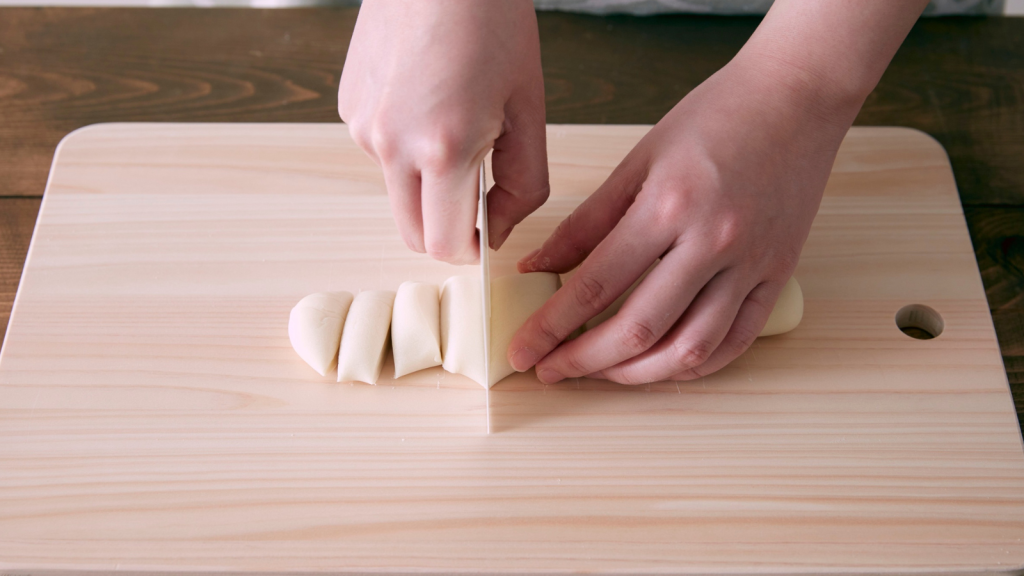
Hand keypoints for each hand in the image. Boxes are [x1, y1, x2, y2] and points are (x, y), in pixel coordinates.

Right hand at [338, 0, 548, 263]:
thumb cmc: (493, 23)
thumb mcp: (528, 108)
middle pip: (412, 233)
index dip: (471, 252)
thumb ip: (523, 184)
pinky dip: (405, 149)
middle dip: (447, 231)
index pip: (446, 245)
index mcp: (442, 149)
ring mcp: (362, 127)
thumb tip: (497, 230)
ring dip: (426, 186)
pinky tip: (427, 101)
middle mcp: (390, 145)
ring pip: (397, 193)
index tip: (488, 236)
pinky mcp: (349, 108)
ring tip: (456, 125)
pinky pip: (381, 154)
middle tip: (479, 197)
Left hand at [508, 55, 859, 383]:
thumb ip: (587, 222)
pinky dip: (696, 365)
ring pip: (691, 349)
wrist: (797, 96)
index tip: (524, 350)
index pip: (595, 284)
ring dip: (638, 374)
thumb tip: (538, 267)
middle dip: (584, 361)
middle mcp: (712, 241)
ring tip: (602, 372)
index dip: (552, 326)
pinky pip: (737, 341)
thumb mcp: (639, 158)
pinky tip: (662, 365)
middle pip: (639, 328)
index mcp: (668, 205)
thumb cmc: (716, 117)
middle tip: (550, 370)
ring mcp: (752, 264)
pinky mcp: (779, 275)